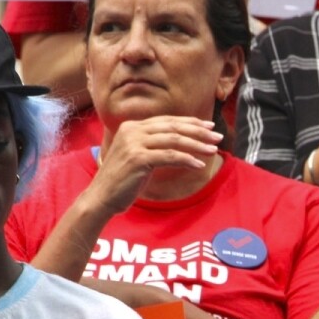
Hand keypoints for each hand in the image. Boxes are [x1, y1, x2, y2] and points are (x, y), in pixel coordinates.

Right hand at [87, 117, 220, 214]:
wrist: (101, 197)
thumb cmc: (122, 180)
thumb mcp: (138, 156)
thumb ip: (154, 145)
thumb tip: (182, 140)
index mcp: (132, 126)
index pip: (168, 120)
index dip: (190, 122)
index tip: (209, 126)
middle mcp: (132, 130)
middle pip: (173, 127)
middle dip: (199, 131)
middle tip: (217, 136)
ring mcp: (134, 143)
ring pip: (174, 140)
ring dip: (197, 144)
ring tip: (213, 150)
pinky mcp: (138, 159)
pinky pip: (170, 156)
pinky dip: (187, 159)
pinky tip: (199, 165)